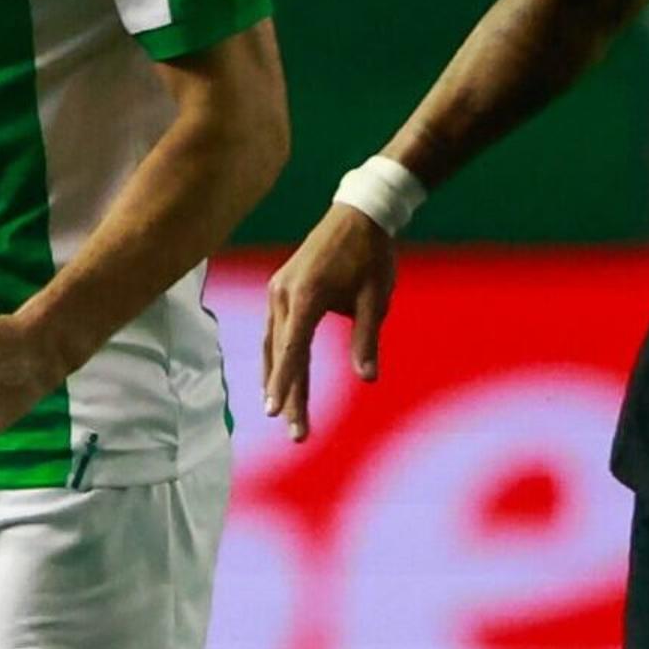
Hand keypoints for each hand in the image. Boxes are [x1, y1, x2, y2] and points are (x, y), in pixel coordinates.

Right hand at [260, 203, 399, 440]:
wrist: (358, 214)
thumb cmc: (371, 256)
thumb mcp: (376, 299)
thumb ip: (367, 339)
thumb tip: (368, 377)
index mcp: (306, 297)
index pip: (293, 351)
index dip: (285, 386)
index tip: (277, 415)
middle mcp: (283, 295)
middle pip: (280, 355)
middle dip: (286, 396)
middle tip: (296, 434)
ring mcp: (277, 290)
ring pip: (272, 345)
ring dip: (277, 379)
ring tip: (283, 413)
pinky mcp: (279, 289)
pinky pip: (274, 330)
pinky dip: (278, 357)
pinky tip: (280, 377)